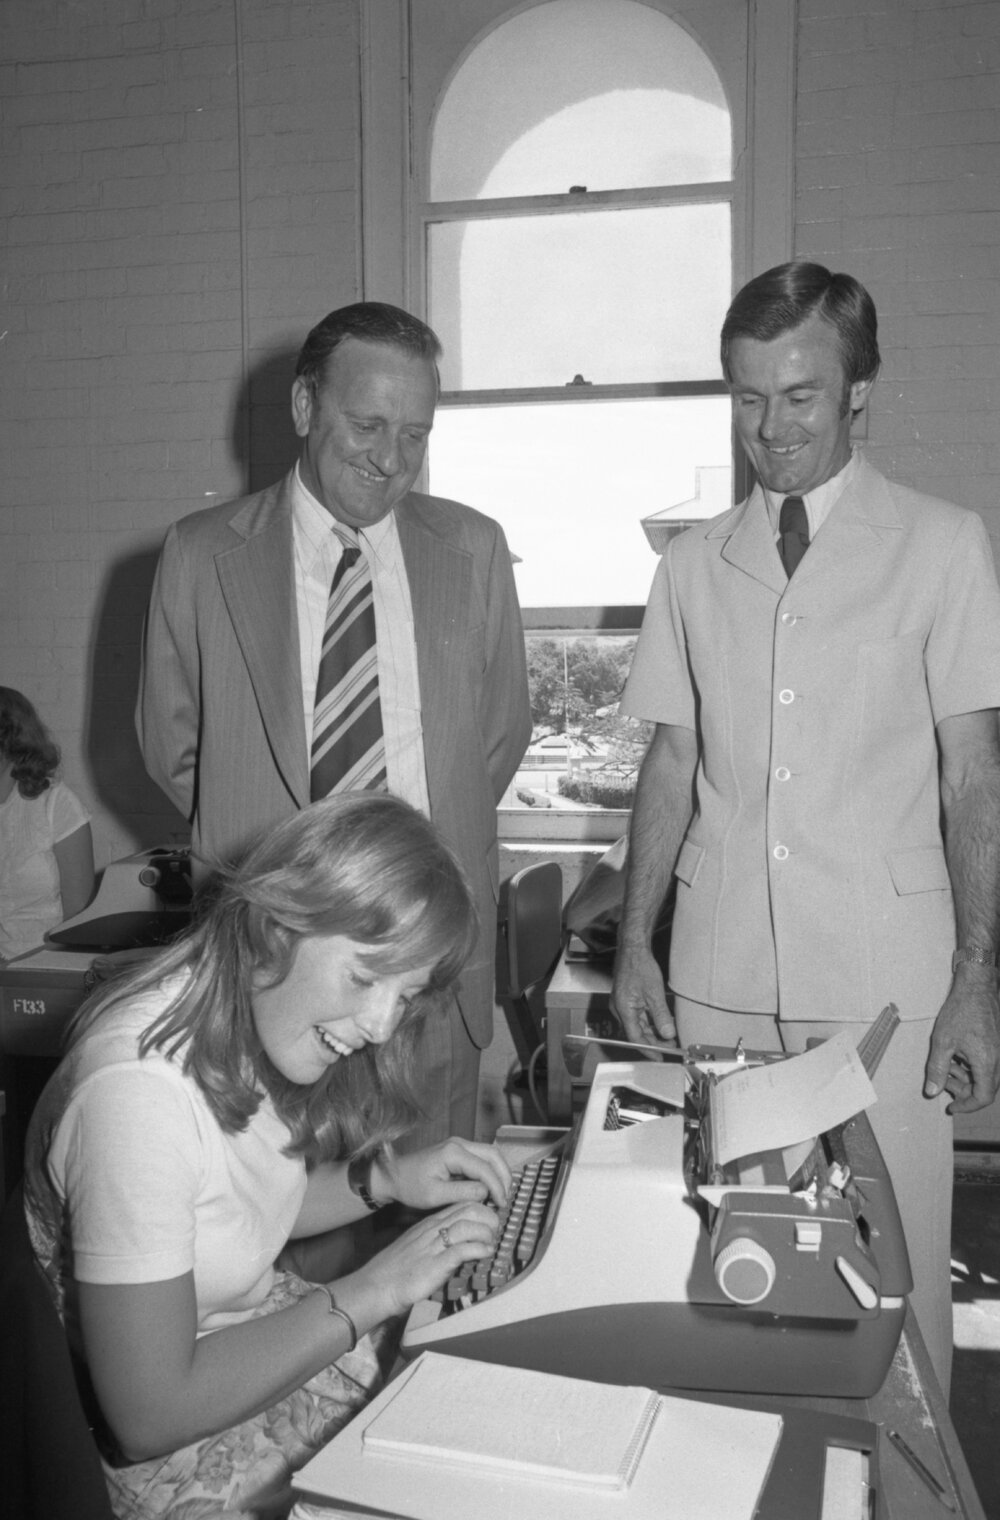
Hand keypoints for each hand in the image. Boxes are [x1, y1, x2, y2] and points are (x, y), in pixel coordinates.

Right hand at [353, 1201, 501, 1317]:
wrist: (377, 1286)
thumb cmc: (397, 1270)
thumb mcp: (418, 1246)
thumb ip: (438, 1241)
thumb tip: (461, 1242)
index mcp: (430, 1223)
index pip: (462, 1204)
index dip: (482, 1209)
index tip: (490, 1221)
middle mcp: (433, 1230)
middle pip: (470, 1209)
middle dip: (489, 1217)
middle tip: (495, 1231)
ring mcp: (434, 1246)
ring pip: (469, 1225)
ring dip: (486, 1233)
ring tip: (491, 1243)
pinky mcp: (436, 1264)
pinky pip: (463, 1249)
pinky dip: (480, 1249)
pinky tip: (485, 1253)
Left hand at [379, 1139, 511, 1211]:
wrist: (394, 1175)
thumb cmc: (410, 1186)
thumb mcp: (435, 1195)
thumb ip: (462, 1193)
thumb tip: (486, 1192)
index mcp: (453, 1153)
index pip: (485, 1169)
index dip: (497, 1188)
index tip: (501, 1205)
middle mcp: (459, 1144)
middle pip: (494, 1155)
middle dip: (504, 1177)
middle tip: (505, 1199)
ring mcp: (459, 1145)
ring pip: (490, 1154)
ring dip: (499, 1173)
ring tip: (501, 1195)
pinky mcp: (458, 1151)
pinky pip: (482, 1158)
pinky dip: (490, 1171)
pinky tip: (490, 1188)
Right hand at [611, 945, 676, 1044]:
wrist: (632, 948)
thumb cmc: (639, 966)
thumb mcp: (654, 993)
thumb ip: (660, 1016)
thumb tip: (668, 1034)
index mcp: (623, 1009)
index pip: (634, 1038)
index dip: (648, 1049)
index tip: (660, 1057)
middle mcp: (619, 1010)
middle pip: (635, 1033)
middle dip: (653, 1042)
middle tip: (670, 1047)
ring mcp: (622, 1005)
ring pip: (637, 1026)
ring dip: (652, 1032)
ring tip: (669, 1037)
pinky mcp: (626, 1000)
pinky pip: (637, 1017)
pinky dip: (649, 1022)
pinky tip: (661, 1024)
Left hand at [925, 967, 999, 1112]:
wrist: (977, 987)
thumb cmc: (961, 1011)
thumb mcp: (943, 1042)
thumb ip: (937, 1069)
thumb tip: (932, 1091)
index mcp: (986, 1063)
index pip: (983, 1097)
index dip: (967, 1106)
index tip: (951, 1107)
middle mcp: (996, 1060)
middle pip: (984, 1088)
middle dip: (963, 1091)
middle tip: (943, 1083)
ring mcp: (997, 1052)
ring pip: (983, 1076)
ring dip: (965, 1078)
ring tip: (946, 1068)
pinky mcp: (994, 1044)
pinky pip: (984, 1063)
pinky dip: (970, 1066)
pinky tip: (955, 1057)